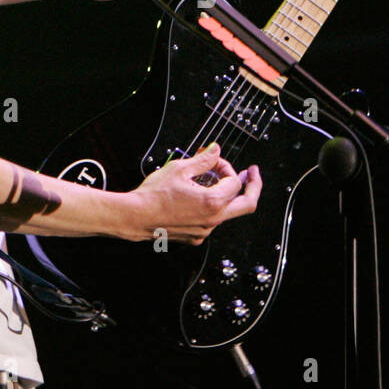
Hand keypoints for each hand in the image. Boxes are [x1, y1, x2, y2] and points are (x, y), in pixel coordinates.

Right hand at [130, 144, 260, 243]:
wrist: (135, 216)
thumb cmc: (153, 196)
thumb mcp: (179, 168)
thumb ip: (203, 159)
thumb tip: (215, 151)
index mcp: (212, 202)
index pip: (234, 182)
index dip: (227, 168)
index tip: (216, 162)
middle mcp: (212, 220)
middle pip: (247, 205)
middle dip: (253, 187)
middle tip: (253, 174)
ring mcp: (205, 231)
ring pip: (227, 212)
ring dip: (226, 195)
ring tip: (214, 181)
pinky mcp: (195, 237)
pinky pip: (211, 221)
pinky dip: (211, 207)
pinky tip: (199, 196)